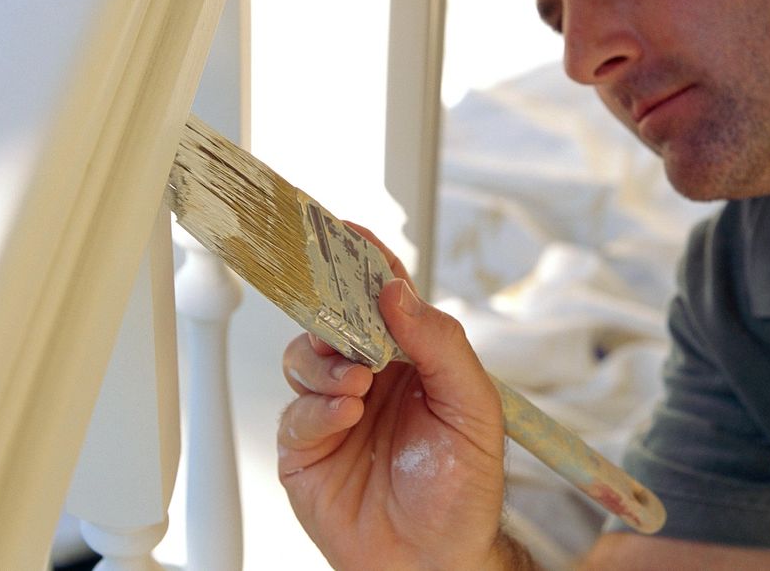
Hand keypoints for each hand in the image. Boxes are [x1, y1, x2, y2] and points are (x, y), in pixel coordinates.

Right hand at [278, 223, 518, 569]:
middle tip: (345, 317)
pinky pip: (295, 412)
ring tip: (357, 386)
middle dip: (332, 309)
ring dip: (327, 364)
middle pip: (333, 318)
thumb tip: (397, 292)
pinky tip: (344, 417)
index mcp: (410, 359)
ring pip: (305, 357)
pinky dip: (317, 408)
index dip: (363, 261)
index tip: (346, 231)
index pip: (382, 296)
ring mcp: (333, 410)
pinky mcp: (306, 448)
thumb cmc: (462, 491)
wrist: (435, 562)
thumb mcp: (474, 409)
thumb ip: (440, 345)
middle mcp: (368, 376)